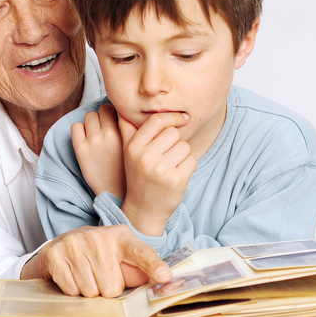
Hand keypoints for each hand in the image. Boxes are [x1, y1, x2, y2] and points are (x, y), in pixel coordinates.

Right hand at [22, 224, 171, 297]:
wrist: (60, 246)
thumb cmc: (98, 256)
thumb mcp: (119, 258)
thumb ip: (138, 272)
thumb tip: (158, 286)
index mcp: (121, 237)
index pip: (141, 252)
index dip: (153, 266)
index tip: (164, 277)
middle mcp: (98, 237)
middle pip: (112, 287)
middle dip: (106, 290)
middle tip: (99, 276)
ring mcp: (75, 244)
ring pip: (91, 292)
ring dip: (88, 291)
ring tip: (85, 276)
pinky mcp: (56, 255)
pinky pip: (72, 291)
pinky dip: (72, 291)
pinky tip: (72, 277)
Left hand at [71, 103, 125, 197]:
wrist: (116, 191)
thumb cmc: (127, 168)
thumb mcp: (134, 146)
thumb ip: (131, 128)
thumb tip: (124, 109)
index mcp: (124, 133)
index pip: (115, 108)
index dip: (114, 114)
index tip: (114, 121)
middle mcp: (108, 135)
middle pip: (102, 110)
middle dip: (103, 118)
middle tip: (105, 129)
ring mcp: (93, 142)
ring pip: (88, 116)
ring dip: (91, 123)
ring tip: (96, 135)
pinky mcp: (81, 150)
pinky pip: (75, 127)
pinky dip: (79, 130)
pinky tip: (86, 139)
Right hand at [118, 112, 195, 235]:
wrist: (143, 209)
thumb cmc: (139, 176)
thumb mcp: (129, 153)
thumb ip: (128, 130)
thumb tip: (124, 107)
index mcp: (133, 147)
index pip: (157, 121)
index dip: (172, 117)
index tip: (182, 119)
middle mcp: (146, 157)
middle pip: (174, 133)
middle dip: (175, 142)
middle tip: (166, 156)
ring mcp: (161, 170)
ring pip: (184, 146)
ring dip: (182, 155)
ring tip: (170, 167)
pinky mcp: (176, 180)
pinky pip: (192, 161)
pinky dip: (188, 167)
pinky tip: (177, 176)